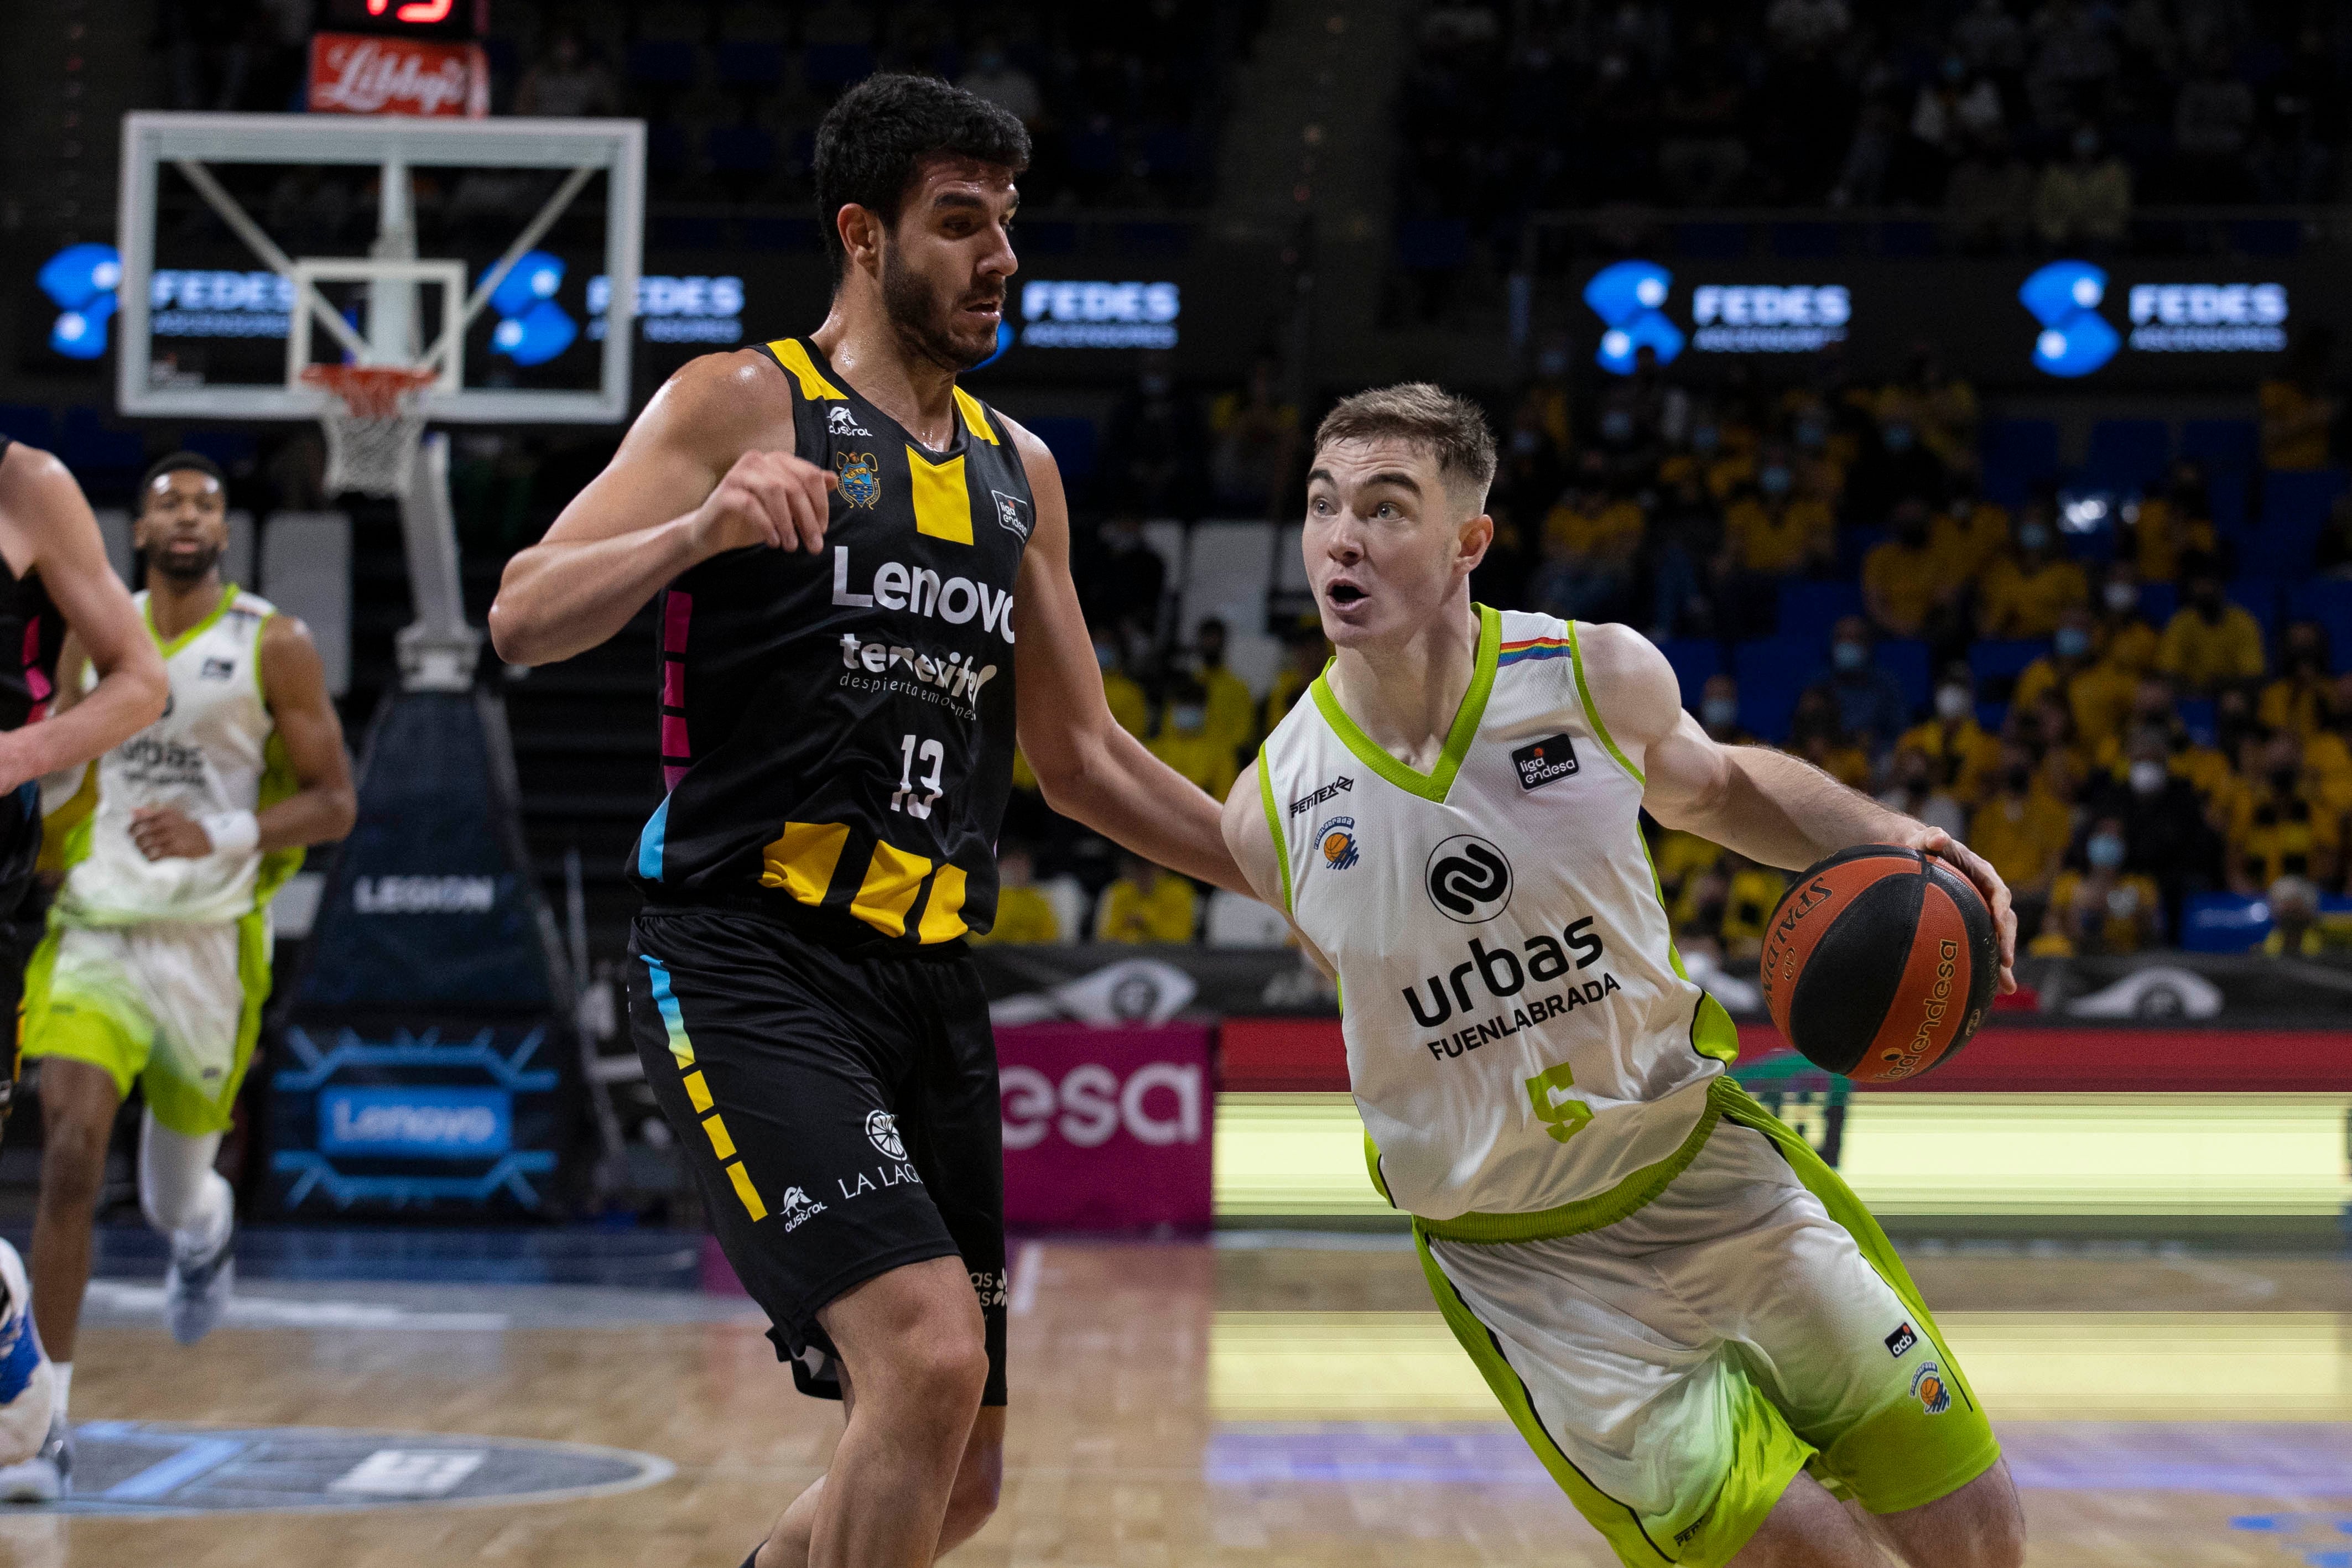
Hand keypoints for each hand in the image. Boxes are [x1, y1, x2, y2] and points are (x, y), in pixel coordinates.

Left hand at [129, 806, 212, 860]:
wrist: (206, 836)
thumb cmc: (183, 826)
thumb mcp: (169, 815)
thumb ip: (150, 813)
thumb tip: (132, 811)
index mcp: (164, 814)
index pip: (140, 821)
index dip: (131, 829)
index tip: (130, 834)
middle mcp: (168, 823)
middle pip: (141, 835)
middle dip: (137, 842)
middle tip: (138, 845)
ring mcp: (173, 836)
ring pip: (147, 846)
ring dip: (142, 851)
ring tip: (144, 852)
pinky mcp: (177, 849)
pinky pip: (156, 855)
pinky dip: (150, 858)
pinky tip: (151, 858)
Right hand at [688, 450, 838, 558]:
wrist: (715, 532)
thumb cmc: (755, 518)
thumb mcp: (787, 507)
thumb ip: (808, 491)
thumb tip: (835, 478)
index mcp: (777, 460)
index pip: (809, 475)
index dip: (821, 503)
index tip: (823, 530)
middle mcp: (758, 460)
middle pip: (793, 486)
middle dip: (807, 519)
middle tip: (814, 546)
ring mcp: (739, 473)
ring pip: (773, 491)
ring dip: (787, 522)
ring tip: (791, 546)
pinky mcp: (724, 491)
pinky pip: (750, 504)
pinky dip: (766, 525)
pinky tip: (774, 542)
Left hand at [1896, 823, 2017, 994]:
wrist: (1916, 855)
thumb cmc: (1920, 847)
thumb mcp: (1924, 840)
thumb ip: (1930, 838)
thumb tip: (1937, 837)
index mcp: (1981, 873)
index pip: (1998, 891)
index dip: (2001, 907)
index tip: (1999, 921)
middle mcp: (1986, 894)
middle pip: (2004, 919)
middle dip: (2006, 941)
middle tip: (2005, 961)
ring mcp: (1981, 911)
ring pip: (1998, 938)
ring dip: (2002, 961)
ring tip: (2006, 986)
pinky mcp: (1972, 924)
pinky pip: (1983, 946)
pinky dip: (1988, 967)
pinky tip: (1992, 991)